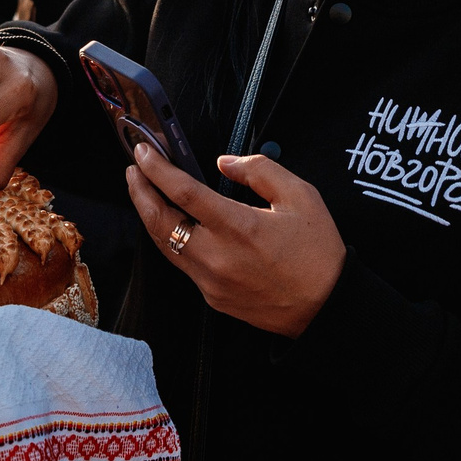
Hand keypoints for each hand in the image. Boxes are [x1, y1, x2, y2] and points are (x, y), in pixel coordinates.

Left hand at [125, 144, 345, 337]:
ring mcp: (211, 281)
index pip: (183, 192)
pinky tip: (172, 224)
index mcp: (238, 227)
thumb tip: (224, 163)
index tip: (144, 152)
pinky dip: (170, 239)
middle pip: (160, 222)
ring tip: (144, 192)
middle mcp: (217, 256)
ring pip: (164, 245)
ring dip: (149, 216)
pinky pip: (183, 263)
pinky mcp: (212, 297)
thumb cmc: (317, 253)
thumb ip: (260, 170)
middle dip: (140, 191)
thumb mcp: (300, 196)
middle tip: (133, 169)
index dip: (157, 169)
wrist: (326, 308)